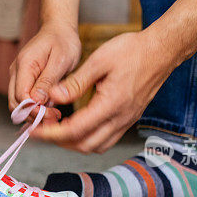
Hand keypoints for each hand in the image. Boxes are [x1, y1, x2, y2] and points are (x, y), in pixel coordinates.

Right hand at [8, 21, 81, 119]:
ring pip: (18, 103)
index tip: (52, 115)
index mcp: (25, 65)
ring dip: (33, 113)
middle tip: (54, 119)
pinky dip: (35, 108)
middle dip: (33, 115)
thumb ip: (48, 80)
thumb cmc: (62, 41)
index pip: (21, 96)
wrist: (59, 29)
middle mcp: (16, 72)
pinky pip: (24, 99)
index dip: (34, 110)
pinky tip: (50, 110)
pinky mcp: (24, 80)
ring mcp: (18, 76)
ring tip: (54, 116)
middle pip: (15, 103)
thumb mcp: (60, 60)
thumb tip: (37, 100)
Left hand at [32, 30, 181, 152]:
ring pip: (96, 146)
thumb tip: (53, 97)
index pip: (75, 130)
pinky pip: (106, 139)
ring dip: (74, 143)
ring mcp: (126, 121)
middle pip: (84, 145)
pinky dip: (88, 139)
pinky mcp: (129, 119)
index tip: (35, 131)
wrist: (162, 50)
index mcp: (111, 105)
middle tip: (41, 131)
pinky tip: (77, 126)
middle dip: (59, 142)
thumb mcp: (99, 60)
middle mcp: (120, 119)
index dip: (51, 134)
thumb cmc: (132, 50)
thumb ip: (76, 82)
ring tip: (56, 130)